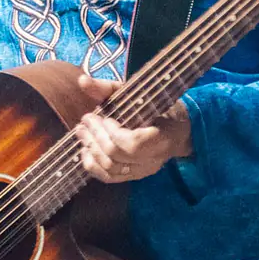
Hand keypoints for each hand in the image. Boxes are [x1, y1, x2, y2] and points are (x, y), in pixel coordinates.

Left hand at [74, 74, 192, 183]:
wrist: (176, 131)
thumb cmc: (155, 108)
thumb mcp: (134, 93)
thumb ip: (107, 88)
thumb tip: (82, 81)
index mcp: (160, 137)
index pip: (132, 144)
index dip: (112, 132)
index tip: (103, 117)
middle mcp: (152, 159)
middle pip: (116, 156)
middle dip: (95, 137)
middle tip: (85, 121)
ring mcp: (143, 171)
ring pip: (111, 169)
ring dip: (91, 149)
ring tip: (82, 133)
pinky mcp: (134, 177)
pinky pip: (109, 178)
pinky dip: (93, 166)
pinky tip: (85, 151)